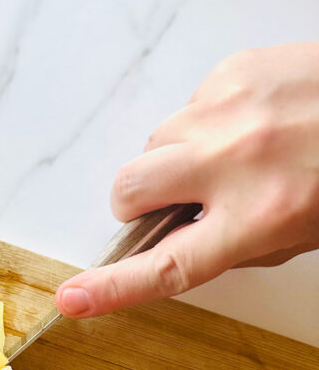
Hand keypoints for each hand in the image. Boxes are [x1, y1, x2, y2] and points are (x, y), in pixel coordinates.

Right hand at [57, 43, 318, 317]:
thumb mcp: (301, 233)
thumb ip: (234, 244)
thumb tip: (179, 237)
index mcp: (260, 217)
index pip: (167, 265)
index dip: (113, 287)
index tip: (73, 298)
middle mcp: (236, 162)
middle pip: (131, 190)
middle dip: (135, 203)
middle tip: (169, 203)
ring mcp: (229, 111)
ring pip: (155, 144)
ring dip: (175, 158)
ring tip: (228, 154)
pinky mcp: (232, 71)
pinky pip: (188, 106)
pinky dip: (206, 122)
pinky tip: (249, 121)